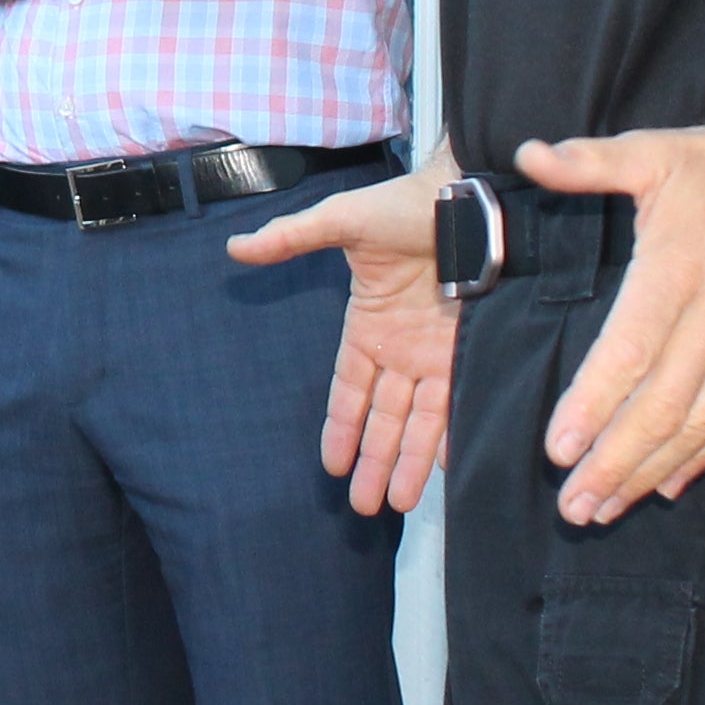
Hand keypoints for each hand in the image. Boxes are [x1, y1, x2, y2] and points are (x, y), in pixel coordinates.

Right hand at [228, 161, 454, 513]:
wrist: (468, 194)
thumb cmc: (403, 205)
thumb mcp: (339, 222)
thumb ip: (291, 239)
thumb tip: (235, 248)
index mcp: (367, 324)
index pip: (349, 389)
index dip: (341, 427)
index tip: (331, 466)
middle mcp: (401, 348)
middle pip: (383, 418)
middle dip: (373, 462)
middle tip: (365, 509)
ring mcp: (436, 352)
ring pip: (418, 421)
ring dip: (408, 462)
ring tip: (398, 505)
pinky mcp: (467, 349)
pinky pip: (457, 402)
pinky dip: (452, 436)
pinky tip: (445, 470)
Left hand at [523, 122, 704, 524]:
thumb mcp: (652, 150)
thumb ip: (587, 161)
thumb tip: (527, 154)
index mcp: (678, 271)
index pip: (630, 353)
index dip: (593, 405)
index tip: (558, 449)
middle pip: (663, 407)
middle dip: (614, 463)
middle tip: (573, 505)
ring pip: (701, 424)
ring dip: (653, 472)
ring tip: (607, 507)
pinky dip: (704, 457)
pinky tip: (669, 485)